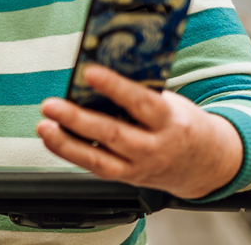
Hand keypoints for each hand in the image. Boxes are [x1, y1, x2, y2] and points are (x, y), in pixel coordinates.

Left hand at [36, 65, 242, 198]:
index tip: (90, 72)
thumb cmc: (181, 122)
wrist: (206, 164)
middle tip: (51, 105)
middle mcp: (154, 148)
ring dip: (66, 142)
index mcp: (170, 121)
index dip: (115, 87)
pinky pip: (95, 167)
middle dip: (77, 119)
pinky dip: (69, 152)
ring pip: (99, 160)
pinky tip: (51, 138)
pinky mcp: (127, 178)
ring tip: (44, 126)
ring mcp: (139, 167)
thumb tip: (100, 73)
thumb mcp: (171, 103)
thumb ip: (141, 92)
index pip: (141, 103)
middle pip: (113, 134)